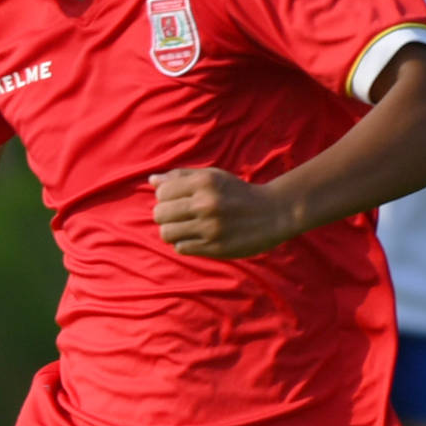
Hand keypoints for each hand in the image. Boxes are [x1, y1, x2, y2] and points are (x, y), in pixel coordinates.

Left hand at [152, 167, 295, 258]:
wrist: (274, 213)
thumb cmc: (236, 193)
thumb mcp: (212, 177)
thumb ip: (180, 177)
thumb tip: (151, 181)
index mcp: (204, 182)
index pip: (161, 193)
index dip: (166, 198)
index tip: (179, 200)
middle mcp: (206, 203)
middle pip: (159, 214)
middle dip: (165, 216)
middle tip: (180, 216)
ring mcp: (211, 227)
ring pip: (166, 233)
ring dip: (172, 232)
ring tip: (185, 228)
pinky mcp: (215, 247)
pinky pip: (181, 248)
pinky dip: (184, 243)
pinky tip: (197, 237)